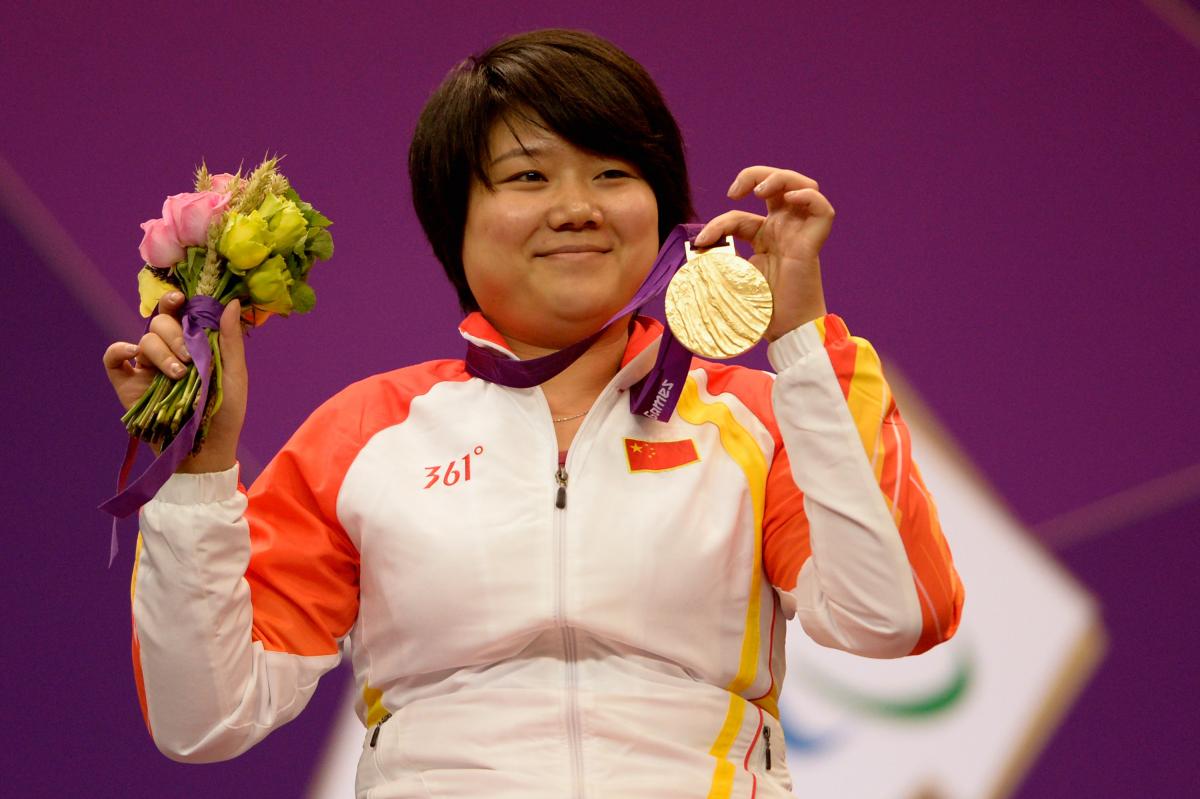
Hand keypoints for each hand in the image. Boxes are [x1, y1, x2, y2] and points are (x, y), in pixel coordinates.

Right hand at [102, 292, 247, 472]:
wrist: (205, 450)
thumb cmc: (225, 413)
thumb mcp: (233, 375)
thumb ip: (230, 339)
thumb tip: (229, 303)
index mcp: (194, 345)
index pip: (179, 314)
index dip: (176, 302)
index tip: (181, 300)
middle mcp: (169, 352)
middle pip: (160, 323)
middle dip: (175, 336)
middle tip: (189, 358)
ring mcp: (147, 368)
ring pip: (144, 340)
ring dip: (161, 353)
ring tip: (178, 375)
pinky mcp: (128, 385)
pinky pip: (113, 359)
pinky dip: (119, 351)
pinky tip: (134, 358)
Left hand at [695, 166, 834, 339]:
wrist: (784, 334)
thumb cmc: (761, 313)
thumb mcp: (729, 280)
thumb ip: (716, 264)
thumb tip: (694, 252)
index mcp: (765, 240)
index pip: (741, 216)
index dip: (720, 222)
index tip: (703, 241)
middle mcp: (784, 232)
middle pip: (779, 185)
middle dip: (756, 175)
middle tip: (735, 191)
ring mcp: (799, 235)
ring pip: (803, 187)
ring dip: (780, 178)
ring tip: (759, 191)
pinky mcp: (812, 244)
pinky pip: (823, 210)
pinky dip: (808, 196)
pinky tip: (789, 199)